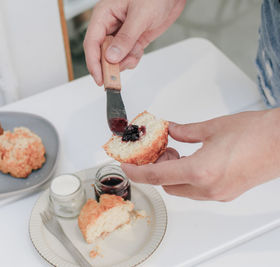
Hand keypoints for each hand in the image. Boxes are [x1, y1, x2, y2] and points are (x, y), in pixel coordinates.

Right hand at [83, 0, 185, 85]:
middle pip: (101, 52)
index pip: (92, 42)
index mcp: (104, 14)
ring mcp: (122, 33)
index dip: (93, 62)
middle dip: (110, 65)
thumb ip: (126, 38)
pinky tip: (138, 51)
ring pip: (114, 57)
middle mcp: (110, 24)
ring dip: (124, 61)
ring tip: (134, 55)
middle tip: (115, 77)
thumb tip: (112, 57)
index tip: (99, 78)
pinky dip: (132, 58)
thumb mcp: (140, 15)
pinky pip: (127, 55)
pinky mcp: (133, 38)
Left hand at [121, 109, 279, 200]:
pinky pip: (197, 190)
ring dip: (172, 173)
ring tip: (176, 151)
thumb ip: (185, 131)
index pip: (156, 176)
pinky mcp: (227, 193)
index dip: (136, 173)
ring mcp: (218, 193)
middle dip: (156, 169)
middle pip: (167, 185)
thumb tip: (171, 129)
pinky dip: (187, 177)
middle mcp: (208, 188)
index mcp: (200, 171)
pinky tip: (191, 159)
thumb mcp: (213, 127)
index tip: (126, 167)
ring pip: (181, 189)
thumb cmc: (257, 133)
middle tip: (159, 150)